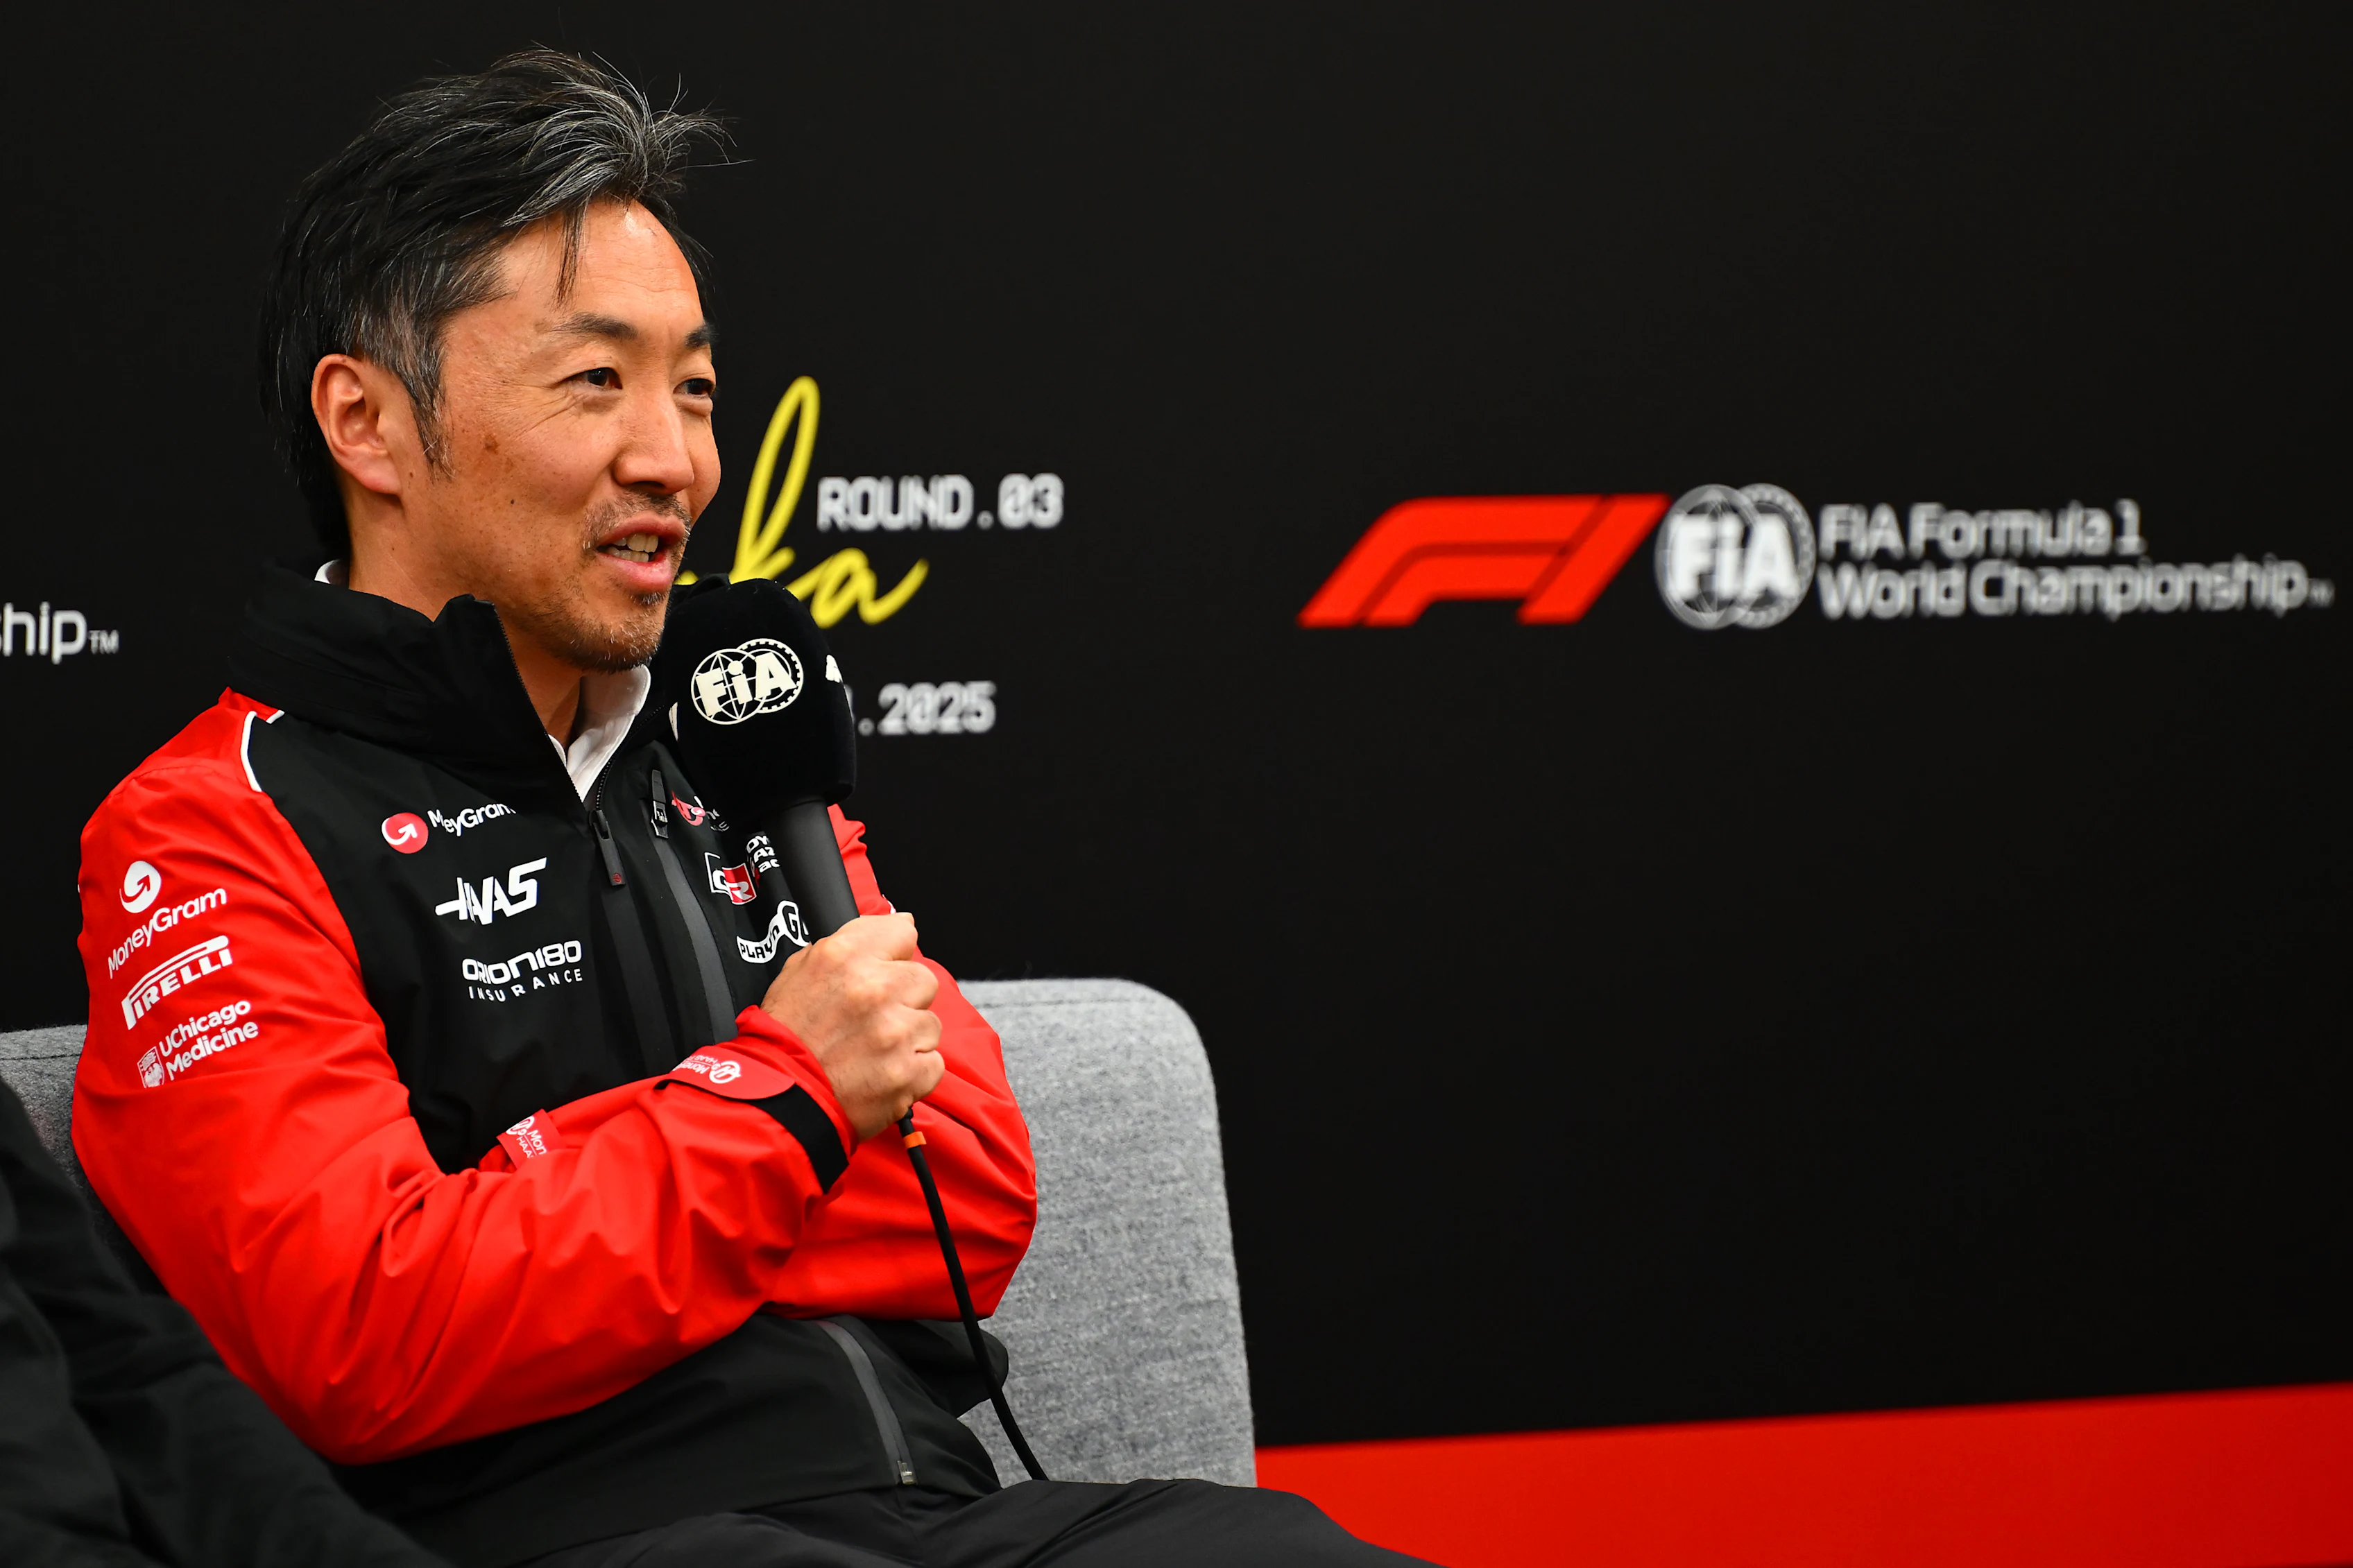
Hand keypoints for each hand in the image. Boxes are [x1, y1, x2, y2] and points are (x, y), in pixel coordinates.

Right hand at [759, 913, 943, 1139]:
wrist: (777, 1094)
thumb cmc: (786, 1033)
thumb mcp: (803, 968)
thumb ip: (853, 940)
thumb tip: (902, 924)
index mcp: (847, 958)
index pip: (903, 933)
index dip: (894, 955)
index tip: (885, 970)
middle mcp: (876, 990)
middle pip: (923, 980)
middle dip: (904, 997)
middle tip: (874, 1019)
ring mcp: (895, 1034)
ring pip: (930, 1024)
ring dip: (908, 1037)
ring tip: (873, 1050)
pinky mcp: (908, 1073)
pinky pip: (933, 1063)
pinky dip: (914, 1070)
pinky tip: (883, 1072)